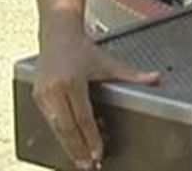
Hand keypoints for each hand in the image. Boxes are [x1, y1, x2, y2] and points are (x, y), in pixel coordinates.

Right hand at [33, 33, 160, 168]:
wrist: (57, 34)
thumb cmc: (81, 48)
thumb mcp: (108, 62)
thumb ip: (132, 75)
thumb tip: (155, 79)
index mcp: (71, 81)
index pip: (83, 117)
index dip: (91, 138)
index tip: (98, 153)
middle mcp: (54, 88)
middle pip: (67, 128)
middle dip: (78, 149)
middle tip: (88, 165)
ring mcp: (42, 93)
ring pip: (56, 128)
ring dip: (68, 146)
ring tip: (79, 160)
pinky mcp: (36, 96)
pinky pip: (49, 121)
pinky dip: (60, 134)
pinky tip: (70, 144)